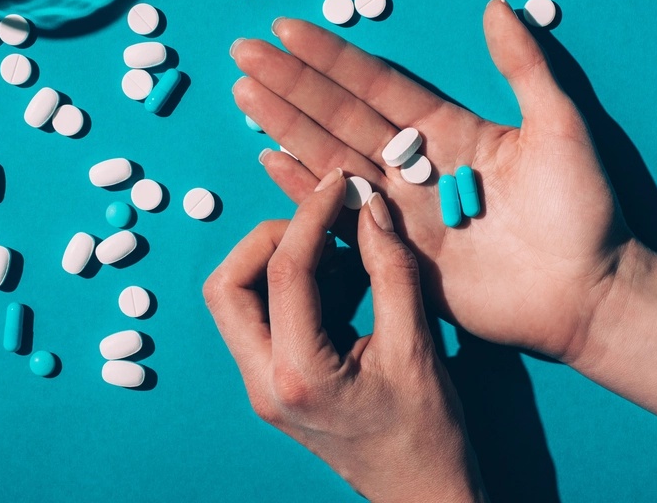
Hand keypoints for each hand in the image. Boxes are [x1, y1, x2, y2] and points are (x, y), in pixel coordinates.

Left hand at [204, 172, 485, 501]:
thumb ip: (392, 272)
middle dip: (269, 239)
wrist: (423, 500)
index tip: (339, 185)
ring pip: (235, 301)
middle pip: (227, 285)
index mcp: (297, 375)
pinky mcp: (272, 384)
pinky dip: (289, 286)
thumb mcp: (417, 350)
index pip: (285, 270)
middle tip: (321, 222)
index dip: (311, 215)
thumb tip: (370, 208)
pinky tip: (340, 279)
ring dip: (275, 261)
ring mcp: (261, 386)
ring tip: (337, 251)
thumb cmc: (428, 437)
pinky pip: (260, 318)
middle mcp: (263, 382)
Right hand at [230, 0, 631, 363]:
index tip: (288, 28)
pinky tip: (267, 158)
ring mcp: (398, 208)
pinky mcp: (391, 251)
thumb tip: (496, 5)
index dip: (332, 56)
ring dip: (285, 124)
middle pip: (339, 114)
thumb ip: (525, 67)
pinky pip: (335, 215)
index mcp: (447, 130)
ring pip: (328, 156)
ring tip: (244, 91)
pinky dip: (300, 188)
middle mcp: (414, 164)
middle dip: (291, 82)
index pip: (376, 84)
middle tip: (244, 51)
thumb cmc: (584, 210)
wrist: (589, 293)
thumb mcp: (560, 126)